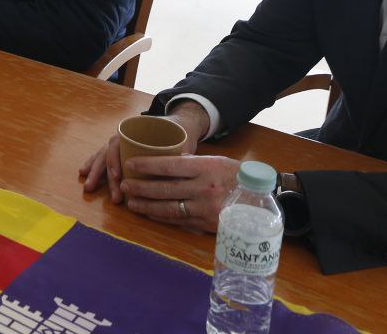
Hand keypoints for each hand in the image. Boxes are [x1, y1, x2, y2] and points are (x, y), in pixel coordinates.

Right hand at [79, 103, 205, 202]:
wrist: (177, 124)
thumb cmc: (178, 133)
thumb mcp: (181, 140)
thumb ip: (181, 151)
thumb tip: (183, 161)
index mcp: (136, 130)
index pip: (119, 144)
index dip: (116, 161)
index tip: (118, 178)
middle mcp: (124, 135)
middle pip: (109, 153)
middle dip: (106, 175)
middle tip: (114, 196)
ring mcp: (120, 142)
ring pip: (103, 156)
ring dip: (95, 172)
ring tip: (88, 187)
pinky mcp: (120, 150)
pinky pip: (103, 157)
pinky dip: (93, 165)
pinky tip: (83, 174)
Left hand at [119, 155, 241, 233]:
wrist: (263, 201)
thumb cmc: (237, 176)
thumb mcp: (217, 162)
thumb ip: (192, 163)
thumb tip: (169, 162)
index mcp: (205, 168)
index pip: (170, 166)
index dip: (147, 166)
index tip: (130, 165)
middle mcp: (204, 189)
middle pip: (164, 188)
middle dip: (140, 188)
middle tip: (124, 185)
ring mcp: (205, 209)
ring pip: (168, 208)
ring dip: (147, 206)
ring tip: (131, 203)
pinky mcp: (206, 225)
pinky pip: (179, 221)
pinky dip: (161, 218)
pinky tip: (150, 214)